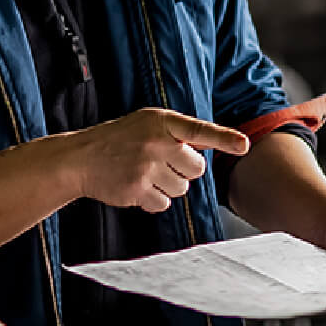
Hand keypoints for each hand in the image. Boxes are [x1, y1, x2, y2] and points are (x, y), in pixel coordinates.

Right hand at [71, 108, 248, 212]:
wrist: (81, 158)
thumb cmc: (118, 139)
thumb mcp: (147, 123)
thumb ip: (177, 132)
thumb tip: (208, 148)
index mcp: (161, 121)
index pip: (199, 130)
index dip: (224, 138)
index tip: (243, 145)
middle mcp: (156, 142)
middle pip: (196, 168)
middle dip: (184, 170)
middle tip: (161, 162)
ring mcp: (147, 167)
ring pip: (182, 189)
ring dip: (168, 186)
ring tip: (145, 173)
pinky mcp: (138, 189)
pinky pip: (164, 204)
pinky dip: (153, 200)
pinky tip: (137, 186)